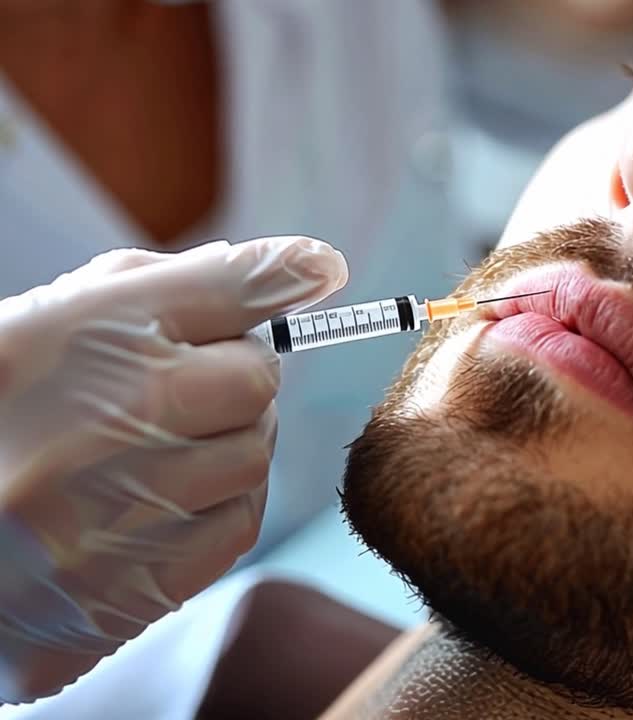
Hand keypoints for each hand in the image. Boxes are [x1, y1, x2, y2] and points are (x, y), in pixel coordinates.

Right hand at [0, 236, 347, 702]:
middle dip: (231, 380)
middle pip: (254, 387)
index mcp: (74, 345)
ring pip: (253, 461)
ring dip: (227, 445)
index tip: (302, 279)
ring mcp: (117, 521)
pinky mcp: (130, 593)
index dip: (263, 295)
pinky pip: (235, 530)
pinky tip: (155, 498)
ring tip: (155, 446)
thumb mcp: (56, 317)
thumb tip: (315, 266)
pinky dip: (215, 506)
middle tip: (177, 387)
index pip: (229, 299)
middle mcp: (104, 433)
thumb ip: (189, 283)